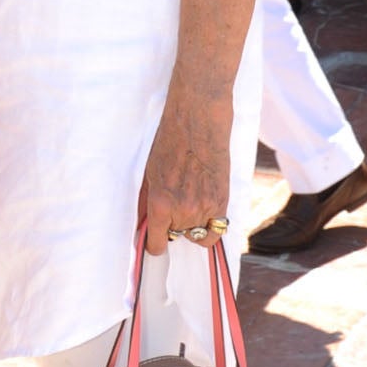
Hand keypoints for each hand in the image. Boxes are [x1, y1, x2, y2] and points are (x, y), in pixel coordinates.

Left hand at [143, 85, 230, 247]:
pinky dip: (209, 225)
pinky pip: (216, 230)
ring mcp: (206, 207)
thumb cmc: (169, 143)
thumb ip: (146, 203)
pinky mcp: (223, 201)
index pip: (157, 243)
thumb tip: (143, 225)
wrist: (198, 122)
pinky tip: (204, 210)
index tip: (154, 243)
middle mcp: (184, 210)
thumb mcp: (149, 174)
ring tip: (189, 201)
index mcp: (161, 204)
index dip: (154, 244)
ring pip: (197, 234)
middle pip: (177, 236)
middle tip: (173, 204)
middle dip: (172, 225)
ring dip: (191, 224)